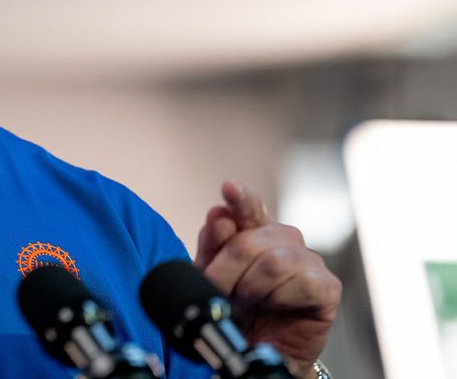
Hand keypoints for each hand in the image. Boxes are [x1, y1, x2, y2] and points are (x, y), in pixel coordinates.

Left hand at [194, 180, 341, 377]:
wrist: (256, 352)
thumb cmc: (237, 312)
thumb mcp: (213, 277)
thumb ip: (213, 245)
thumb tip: (220, 214)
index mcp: (255, 232)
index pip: (249, 207)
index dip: (241, 199)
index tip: (229, 188)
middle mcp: (284, 241)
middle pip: (250, 240)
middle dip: (226, 270)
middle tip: (219, 291)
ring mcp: (308, 262)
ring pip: (273, 262)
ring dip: (251, 288)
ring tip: (247, 303)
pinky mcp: (328, 288)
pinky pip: (302, 283)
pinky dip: (281, 297)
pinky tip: (276, 306)